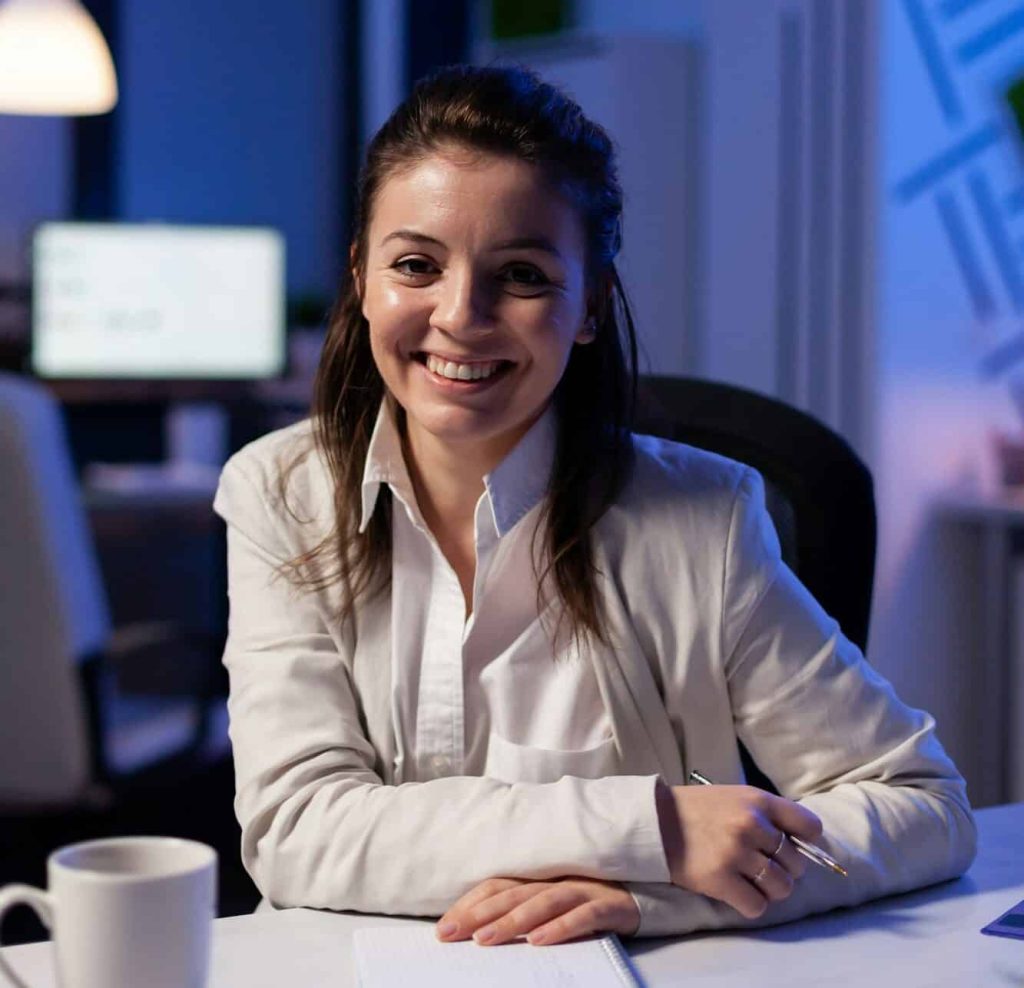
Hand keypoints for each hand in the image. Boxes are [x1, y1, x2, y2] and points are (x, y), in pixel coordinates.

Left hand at [436, 876, 640, 946]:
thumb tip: (481, 929)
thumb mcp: (557, 899)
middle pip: (513, 893)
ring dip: (512, 921)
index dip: (469, 904)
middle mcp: (559, 878)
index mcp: (542, 876)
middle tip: (450, 934)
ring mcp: (585, 889)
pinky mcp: (610, 905)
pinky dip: (559, 927)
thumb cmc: (598, 898)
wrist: (654, 890)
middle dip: (479, 914)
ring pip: (542, 902)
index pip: (498, 885)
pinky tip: (538, 941)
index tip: (442, 928)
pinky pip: (582, 916)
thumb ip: (526, 906)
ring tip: (486, 939)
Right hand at [656, 780, 821, 918]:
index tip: (793, 848)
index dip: (807, 842)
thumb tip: (801, 845)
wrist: (654, 821)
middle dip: (783, 870)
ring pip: (781, 888)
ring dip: (770, 890)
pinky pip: (757, 906)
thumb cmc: (697, 810)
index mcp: (758, 801)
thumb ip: (767, 815)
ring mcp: (737, 853)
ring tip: (751, 882)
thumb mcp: (735, 797)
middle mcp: (752, 825)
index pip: (809, 826)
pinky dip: (750, 904)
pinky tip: (736, 892)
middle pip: (797, 864)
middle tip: (761, 867)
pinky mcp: (721, 879)